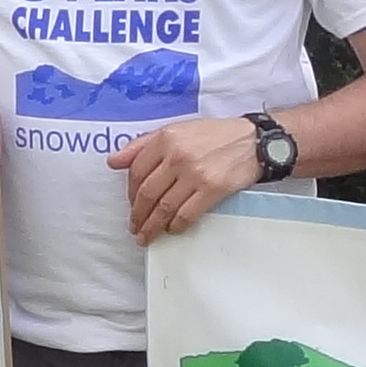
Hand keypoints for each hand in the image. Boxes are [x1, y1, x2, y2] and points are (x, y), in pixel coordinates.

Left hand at [115, 113, 263, 241]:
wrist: (252, 141)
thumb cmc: (214, 136)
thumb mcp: (176, 130)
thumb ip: (142, 144)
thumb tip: (113, 161)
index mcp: (166, 138)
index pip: (137, 171)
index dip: (129, 193)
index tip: (131, 205)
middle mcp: (178, 156)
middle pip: (147, 193)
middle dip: (137, 215)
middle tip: (135, 228)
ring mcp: (195, 174)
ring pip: (164, 208)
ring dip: (152, 226)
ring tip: (146, 236)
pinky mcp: (212, 189)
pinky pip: (186, 215)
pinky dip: (175, 227)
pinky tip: (171, 230)